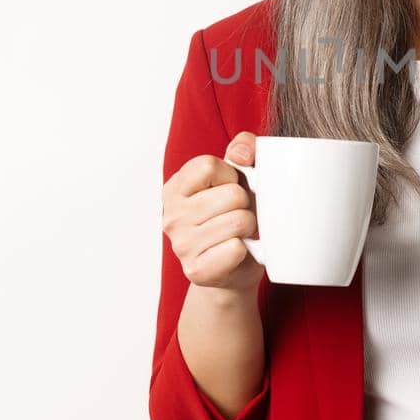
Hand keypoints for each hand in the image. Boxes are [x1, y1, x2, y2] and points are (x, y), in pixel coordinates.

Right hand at [162, 131, 265, 294]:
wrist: (235, 267)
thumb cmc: (234, 215)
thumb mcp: (239, 175)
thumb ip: (244, 148)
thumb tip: (242, 154)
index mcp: (174, 188)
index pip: (209, 166)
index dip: (231, 175)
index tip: (230, 188)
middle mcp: (171, 216)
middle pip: (232, 195)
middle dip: (246, 204)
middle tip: (238, 215)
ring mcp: (181, 246)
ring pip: (239, 221)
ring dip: (249, 227)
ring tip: (239, 234)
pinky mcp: (197, 271)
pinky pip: (236, 249)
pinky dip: (246, 250)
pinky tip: (237, 252)